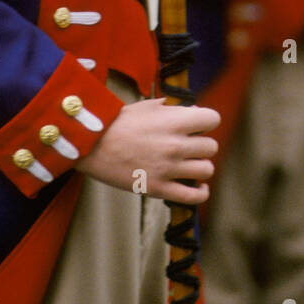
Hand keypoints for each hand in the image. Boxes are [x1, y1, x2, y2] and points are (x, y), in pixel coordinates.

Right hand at [76, 97, 219, 203]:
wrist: (90, 145)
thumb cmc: (116, 123)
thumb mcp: (146, 106)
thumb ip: (172, 109)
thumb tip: (193, 113)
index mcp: (174, 121)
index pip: (213, 119)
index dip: (207, 122)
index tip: (198, 125)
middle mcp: (175, 145)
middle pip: (211, 146)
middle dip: (202, 144)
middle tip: (189, 146)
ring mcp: (168, 169)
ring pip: (206, 169)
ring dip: (200, 166)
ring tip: (189, 164)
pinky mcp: (158, 188)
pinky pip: (193, 196)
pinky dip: (200, 193)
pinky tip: (198, 187)